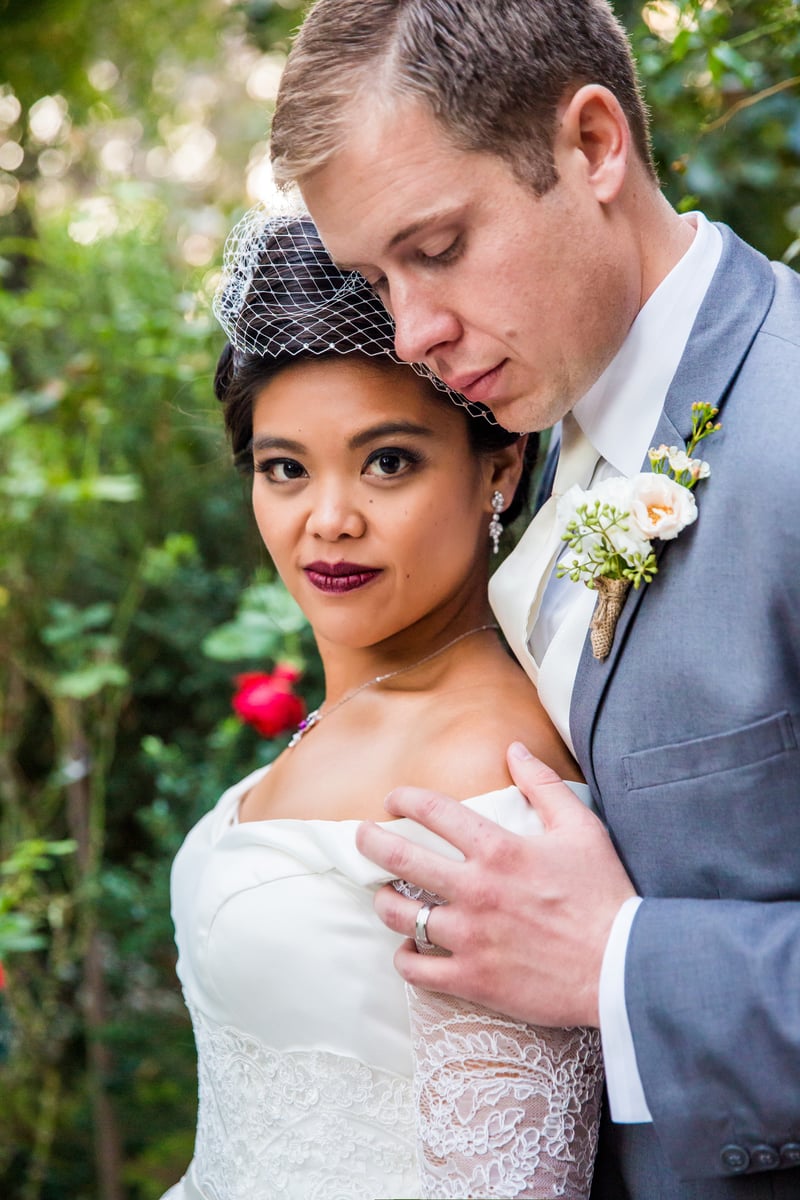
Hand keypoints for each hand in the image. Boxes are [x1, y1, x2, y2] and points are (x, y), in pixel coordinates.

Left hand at [355, 742, 635, 1026]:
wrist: (622, 967)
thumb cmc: (604, 894)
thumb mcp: (580, 828)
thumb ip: (543, 784)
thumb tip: (514, 749)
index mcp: (498, 850)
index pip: (433, 812)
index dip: (405, 799)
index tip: (393, 800)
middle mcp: (476, 889)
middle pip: (400, 858)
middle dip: (371, 842)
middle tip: (362, 837)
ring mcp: (470, 936)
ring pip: (400, 915)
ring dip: (385, 901)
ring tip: (386, 895)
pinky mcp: (473, 979)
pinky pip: (417, 969)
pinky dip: (405, 959)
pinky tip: (408, 951)